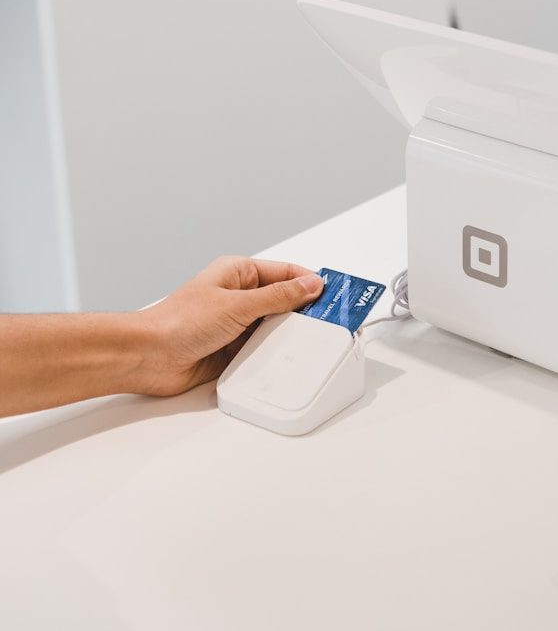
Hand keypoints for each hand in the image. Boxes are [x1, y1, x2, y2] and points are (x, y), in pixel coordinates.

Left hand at [131, 256, 323, 395]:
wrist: (149, 357)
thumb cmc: (179, 322)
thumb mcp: (238, 304)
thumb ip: (278, 296)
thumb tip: (310, 285)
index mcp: (239, 273)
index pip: (286, 272)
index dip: (311, 282)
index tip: (335, 294)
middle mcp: (239, 296)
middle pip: (284, 300)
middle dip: (305, 311)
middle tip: (331, 321)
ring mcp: (237, 324)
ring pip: (276, 327)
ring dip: (288, 334)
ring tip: (310, 340)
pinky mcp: (234, 349)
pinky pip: (263, 349)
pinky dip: (274, 353)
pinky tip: (285, 357)